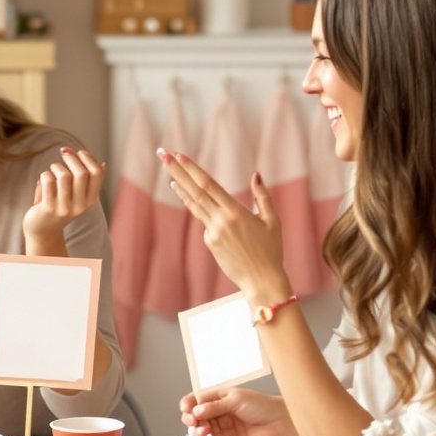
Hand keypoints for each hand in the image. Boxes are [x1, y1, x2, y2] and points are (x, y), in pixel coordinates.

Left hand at [23, 146, 104, 255]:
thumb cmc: (60, 206)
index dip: (88, 158)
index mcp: (90, 200)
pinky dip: (45, 175)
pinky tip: (43, 180)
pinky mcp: (48, 208)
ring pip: (64, 176)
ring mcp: (64, 208)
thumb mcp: (78, 196)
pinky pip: (48, 181)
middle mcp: (80, 206)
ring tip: (53, 170)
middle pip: (81, 173)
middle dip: (71, 158)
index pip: (97, 173)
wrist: (43, 231)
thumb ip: (88, 180)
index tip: (79, 153)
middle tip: (64, 155)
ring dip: (56, 166)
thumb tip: (103, 163)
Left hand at [161, 155, 288, 306]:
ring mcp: (212, 233)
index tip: (180, 155)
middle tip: (163, 154)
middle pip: (195, 191)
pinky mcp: (210, 243)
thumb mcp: (272, 221)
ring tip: (169, 175)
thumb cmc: (271, 250)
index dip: (193, 170)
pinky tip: (212, 213)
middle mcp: (220, 221)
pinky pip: (205, 222)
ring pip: (194, 206)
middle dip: (177, 172)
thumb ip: (262, 196)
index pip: (209, 186)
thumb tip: (256, 174)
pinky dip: (202, 210)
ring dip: (181, 188)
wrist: (261, 281)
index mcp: (235, 213)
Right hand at [181, 384, 293, 435]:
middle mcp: (217, 415)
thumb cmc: (263, 406)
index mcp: (218, 399)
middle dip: (193, 423)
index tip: (189, 412)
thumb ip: (215, 406)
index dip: (188, 407)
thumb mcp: (236, 399)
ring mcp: (222, 430)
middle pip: (194, 420)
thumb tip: (197, 410)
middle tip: (199, 425)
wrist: (280, 423)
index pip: (194, 402)